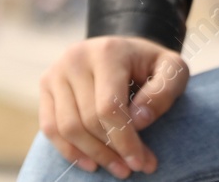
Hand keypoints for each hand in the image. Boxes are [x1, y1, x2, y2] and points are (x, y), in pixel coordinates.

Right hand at [37, 35, 189, 175]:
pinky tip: (91, 163)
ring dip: (93, 155)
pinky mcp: (46, 84)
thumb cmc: (150, 65)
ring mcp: (57, 71)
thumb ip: (163, 92)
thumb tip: (139, 121)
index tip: (142, 162)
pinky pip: (50, 127)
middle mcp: (76, 57)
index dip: (125, 140)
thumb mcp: (172, 70)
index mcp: (107, 51)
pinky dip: (69, 151)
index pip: (109, 107)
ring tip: (116, 167)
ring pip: (67, 128)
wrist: (124, 51)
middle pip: (88, 120)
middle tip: (133, 168)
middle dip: (112, 151)